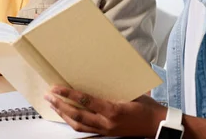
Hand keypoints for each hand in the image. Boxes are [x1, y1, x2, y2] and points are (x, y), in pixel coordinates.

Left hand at [44, 86, 165, 137]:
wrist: (157, 125)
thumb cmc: (147, 106)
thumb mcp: (131, 92)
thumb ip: (114, 86)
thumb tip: (101, 73)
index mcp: (113, 110)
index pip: (85, 101)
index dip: (69, 95)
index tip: (57, 88)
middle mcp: (106, 122)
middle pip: (77, 116)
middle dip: (60, 105)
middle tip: (48, 96)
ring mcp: (105, 130)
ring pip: (78, 125)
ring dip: (63, 115)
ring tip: (53, 105)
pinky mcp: (106, 134)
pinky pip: (85, 130)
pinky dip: (73, 122)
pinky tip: (67, 116)